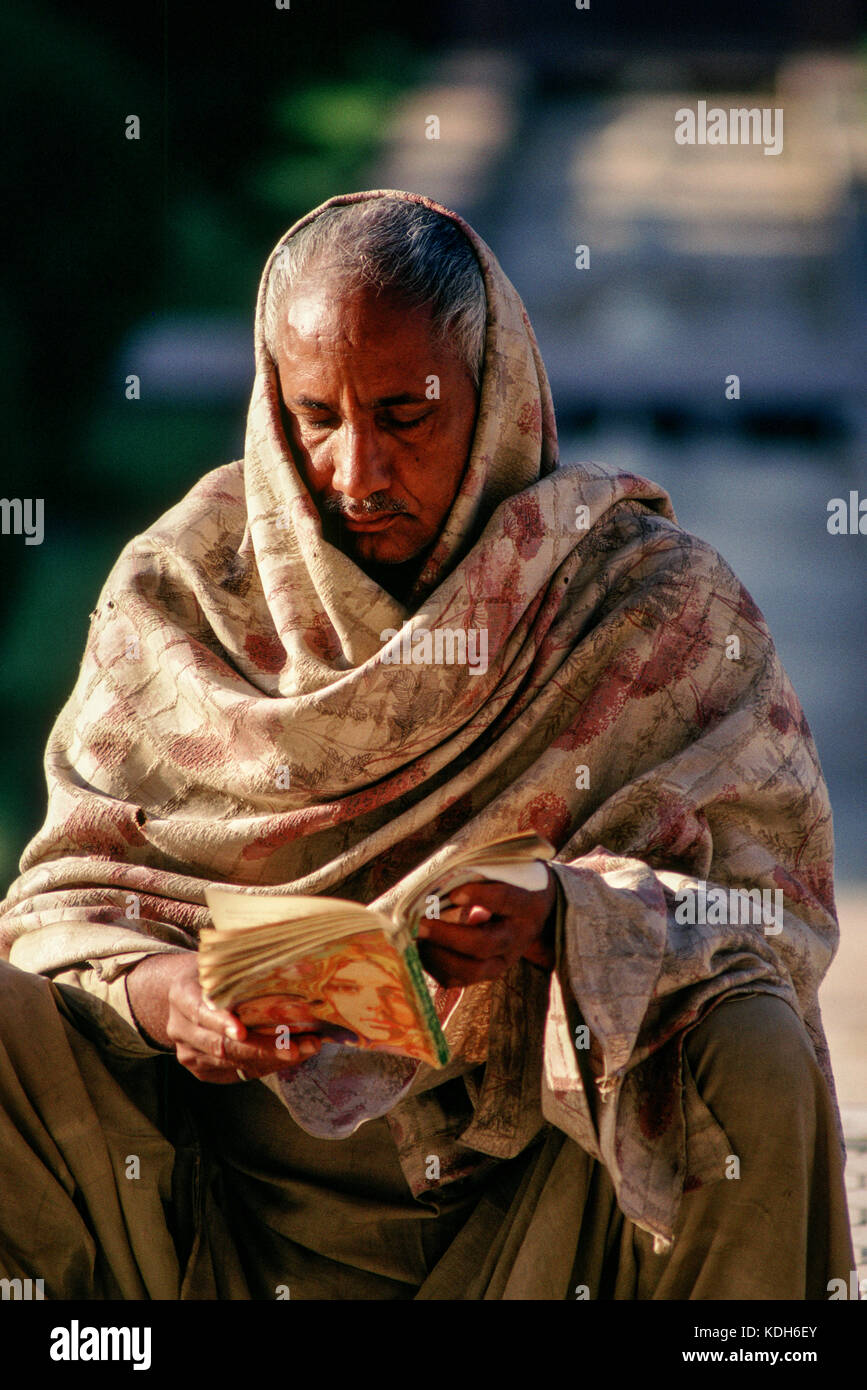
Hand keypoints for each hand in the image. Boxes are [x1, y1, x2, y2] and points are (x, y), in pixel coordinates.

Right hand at [127, 952, 325, 1083]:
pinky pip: (236, 1074)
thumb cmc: (213, 973)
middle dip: (263, 1048)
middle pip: (221, 1046)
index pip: (201, 1011)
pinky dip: (267, 1066)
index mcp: (182, 994)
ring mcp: (188, 1052)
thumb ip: (240, 964)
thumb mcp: (218, 960)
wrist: (184, 995)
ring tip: (308, 1048)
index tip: (242, 1030)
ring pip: (232, 1063)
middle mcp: (180, 1028)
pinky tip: (292, 1055)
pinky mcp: (202, 1070)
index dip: (222, 1022)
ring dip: (273, 1059)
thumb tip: (293, 958)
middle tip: (299, 1045)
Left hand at [416, 870, 557, 987]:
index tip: (454, 893)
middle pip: (483, 943)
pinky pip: (458, 980)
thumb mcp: (504, 872)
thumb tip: (437, 882)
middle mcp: (518, 937)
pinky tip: (420, 949)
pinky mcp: (487, 974)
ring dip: (437, 955)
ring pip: (470, 970)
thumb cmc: (510, 882)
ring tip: (415, 937)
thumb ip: (478, 874)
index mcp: (525, 904)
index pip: (505, 899)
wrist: (535, 912)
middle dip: (446, 935)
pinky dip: (435, 967)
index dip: (480, 897)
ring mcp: (504, 961)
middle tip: (419, 923)